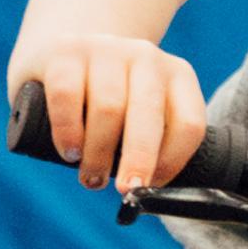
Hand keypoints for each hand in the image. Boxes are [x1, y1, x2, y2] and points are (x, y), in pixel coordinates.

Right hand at [11, 33, 211, 189]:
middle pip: (148, 116)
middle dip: (138, 161)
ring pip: (108, 108)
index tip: (153, 187)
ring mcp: (105, 49)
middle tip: (126, 191)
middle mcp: (146, 57)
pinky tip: (69, 151)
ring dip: (99, 153)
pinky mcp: (65, 51)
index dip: (173, 161)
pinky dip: (68, 131)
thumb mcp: (137, 114)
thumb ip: (150, 145)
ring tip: (91, 176)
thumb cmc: (105, 101)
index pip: (189, 123)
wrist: (59, 54)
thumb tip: (149, 199)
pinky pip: (68, 96)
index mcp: (177, 75)